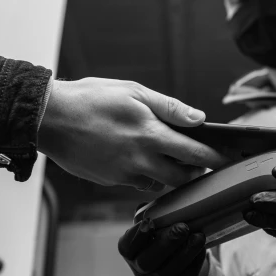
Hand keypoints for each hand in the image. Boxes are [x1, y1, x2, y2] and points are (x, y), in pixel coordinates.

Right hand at [37, 78, 228, 190]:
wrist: (49, 118)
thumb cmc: (90, 98)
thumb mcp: (133, 91)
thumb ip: (169, 107)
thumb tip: (198, 119)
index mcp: (149, 133)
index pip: (194, 153)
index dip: (214, 159)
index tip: (227, 160)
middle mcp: (139, 159)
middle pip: (181, 177)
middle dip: (196, 173)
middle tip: (201, 165)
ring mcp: (123, 173)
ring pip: (159, 183)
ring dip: (171, 176)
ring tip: (172, 160)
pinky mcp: (108, 180)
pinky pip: (136, 183)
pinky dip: (145, 176)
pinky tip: (141, 161)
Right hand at [118, 219, 208, 275]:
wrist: (177, 260)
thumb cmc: (162, 234)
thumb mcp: (153, 222)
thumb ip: (152, 212)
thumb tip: (155, 205)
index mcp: (130, 251)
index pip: (126, 246)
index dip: (136, 236)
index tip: (149, 222)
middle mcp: (139, 269)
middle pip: (147, 262)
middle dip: (166, 244)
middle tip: (183, 228)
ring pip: (167, 273)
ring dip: (184, 254)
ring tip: (199, 237)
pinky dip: (193, 266)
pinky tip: (201, 250)